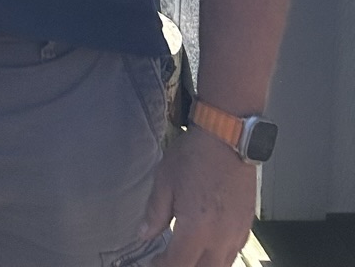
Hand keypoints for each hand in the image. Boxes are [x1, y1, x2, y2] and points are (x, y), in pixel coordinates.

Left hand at [135, 128, 257, 266]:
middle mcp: (220, 239)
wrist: (228, 138)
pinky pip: (234, 253)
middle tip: (167, 261)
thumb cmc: (194, 156)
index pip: (177, 265)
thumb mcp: (165, 180)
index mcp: (196, 229)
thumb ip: (155, 212)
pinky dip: (219, 257)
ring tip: (187, 256)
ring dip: (202, 265)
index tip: (151, 263)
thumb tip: (144, 234)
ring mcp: (237, 234)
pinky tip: (208, 247)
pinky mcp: (247, 226)